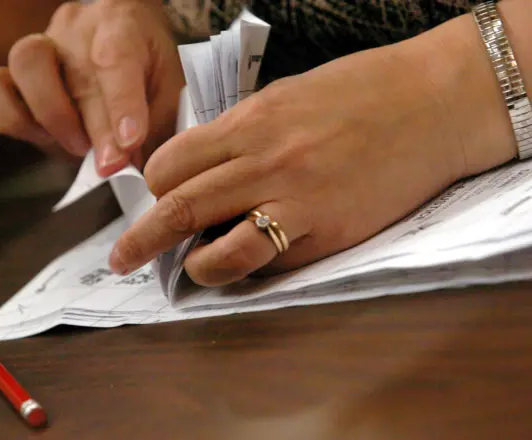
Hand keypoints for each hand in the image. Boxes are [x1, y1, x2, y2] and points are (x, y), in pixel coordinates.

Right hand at [0, 0, 183, 175]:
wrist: (118, 45)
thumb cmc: (146, 69)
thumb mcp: (169, 90)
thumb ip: (158, 125)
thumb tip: (137, 166)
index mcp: (121, 24)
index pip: (117, 59)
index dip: (122, 105)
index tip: (130, 142)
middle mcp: (76, 29)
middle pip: (76, 76)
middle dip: (95, 129)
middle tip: (111, 165)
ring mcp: (40, 45)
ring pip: (27, 68)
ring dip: (52, 118)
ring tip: (79, 146)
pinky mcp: (12, 71)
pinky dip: (14, 119)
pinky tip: (45, 136)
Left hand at [106, 41, 476, 284]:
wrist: (432, 102)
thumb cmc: (362, 92)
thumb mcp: (288, 96)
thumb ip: (242, 132)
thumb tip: (208, 165)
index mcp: (249, 120)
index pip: (172, 161)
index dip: (154, 185)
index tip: (154, 198)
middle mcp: (262, 159)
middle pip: (178, 205)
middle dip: (141, 239)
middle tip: (123, 259)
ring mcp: (295, 198)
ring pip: (215, 246)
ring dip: (191, 265)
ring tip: (185, 270)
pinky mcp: (328, 230)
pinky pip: (269, 261)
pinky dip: (244, 270)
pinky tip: (242, 266)